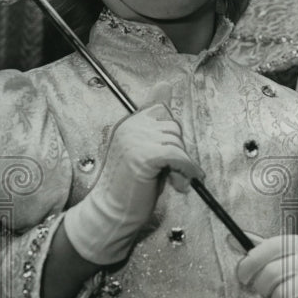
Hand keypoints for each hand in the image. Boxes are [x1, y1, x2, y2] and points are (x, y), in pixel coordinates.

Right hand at [64, 103, 202, 264]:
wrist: (111, 213)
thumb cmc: (130, 187)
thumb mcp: (144, 150)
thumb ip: (155, 124)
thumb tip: (165, 83)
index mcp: (127, 124)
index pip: (161, 110)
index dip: (170, 135)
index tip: (169, 156)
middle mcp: (129, 127)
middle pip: (173, 127)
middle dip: (178, 151)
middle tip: (171, 173)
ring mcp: (135, 141)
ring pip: (178, 143)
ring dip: (182, 165)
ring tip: (172, 181)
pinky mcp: (144, 157)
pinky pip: (178, 156)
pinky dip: (186, 171)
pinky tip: (181, 183)